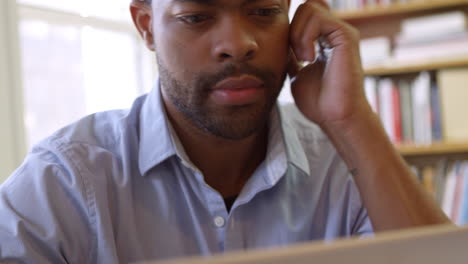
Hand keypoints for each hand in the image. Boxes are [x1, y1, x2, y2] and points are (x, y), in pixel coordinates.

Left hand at [288, 0, 371, 129]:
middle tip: (294, 55)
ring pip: (309, 8)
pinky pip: (318, 17)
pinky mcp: (346, 36)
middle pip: (305, 7)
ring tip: (302, 58)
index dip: (290, 25)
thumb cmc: (318, 102)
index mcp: (324, 40)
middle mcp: (335, 33)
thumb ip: (291, 57)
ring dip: (297, 33)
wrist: (334, 117)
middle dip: (291, 28)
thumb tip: (280, 46)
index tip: (287, 52)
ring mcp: (342, 33)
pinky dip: (305, 36)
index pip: (304, 14)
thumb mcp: (296, 74)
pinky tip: (308, 58)